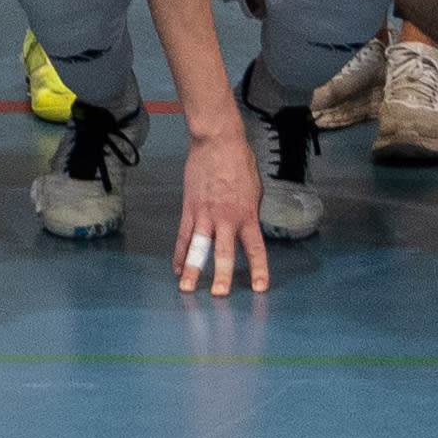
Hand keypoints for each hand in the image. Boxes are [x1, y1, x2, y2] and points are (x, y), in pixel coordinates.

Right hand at [174, 124, 270, 294]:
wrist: (217, 142)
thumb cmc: (240, 163)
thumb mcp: (255, 191)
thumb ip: (250, 214)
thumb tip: (246, 229)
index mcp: (247, 215)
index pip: (255, 248)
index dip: (259, 269)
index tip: (259, 288)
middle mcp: (226, 218)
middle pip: (224, 252)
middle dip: (222, 275)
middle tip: (219, 295)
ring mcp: (205, 214)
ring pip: (198, 246)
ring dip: (193, 269)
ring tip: (186, 288)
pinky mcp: (190, 208)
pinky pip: (184, 234)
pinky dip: (180, 252)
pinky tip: (178, 268)